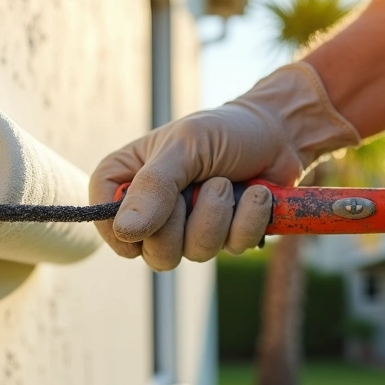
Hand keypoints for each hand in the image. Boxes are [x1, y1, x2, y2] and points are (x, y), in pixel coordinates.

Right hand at [89, 62, 359, 269]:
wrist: (280, 135)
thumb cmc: (224, 131)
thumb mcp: (185, 146)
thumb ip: (154, 186)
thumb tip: (125, 230)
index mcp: (128, 179)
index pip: (104, 218)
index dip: (122, 228)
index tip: (144, 218)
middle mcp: (152, 208)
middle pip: (149, 250)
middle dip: (183, 221)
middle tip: (202, 184)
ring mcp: (187, 228)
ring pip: (191, 253)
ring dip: (218, 215)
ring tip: (230, 183)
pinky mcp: (222, 238)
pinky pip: (230, 248)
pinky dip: (248, 219)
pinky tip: (255, 195)